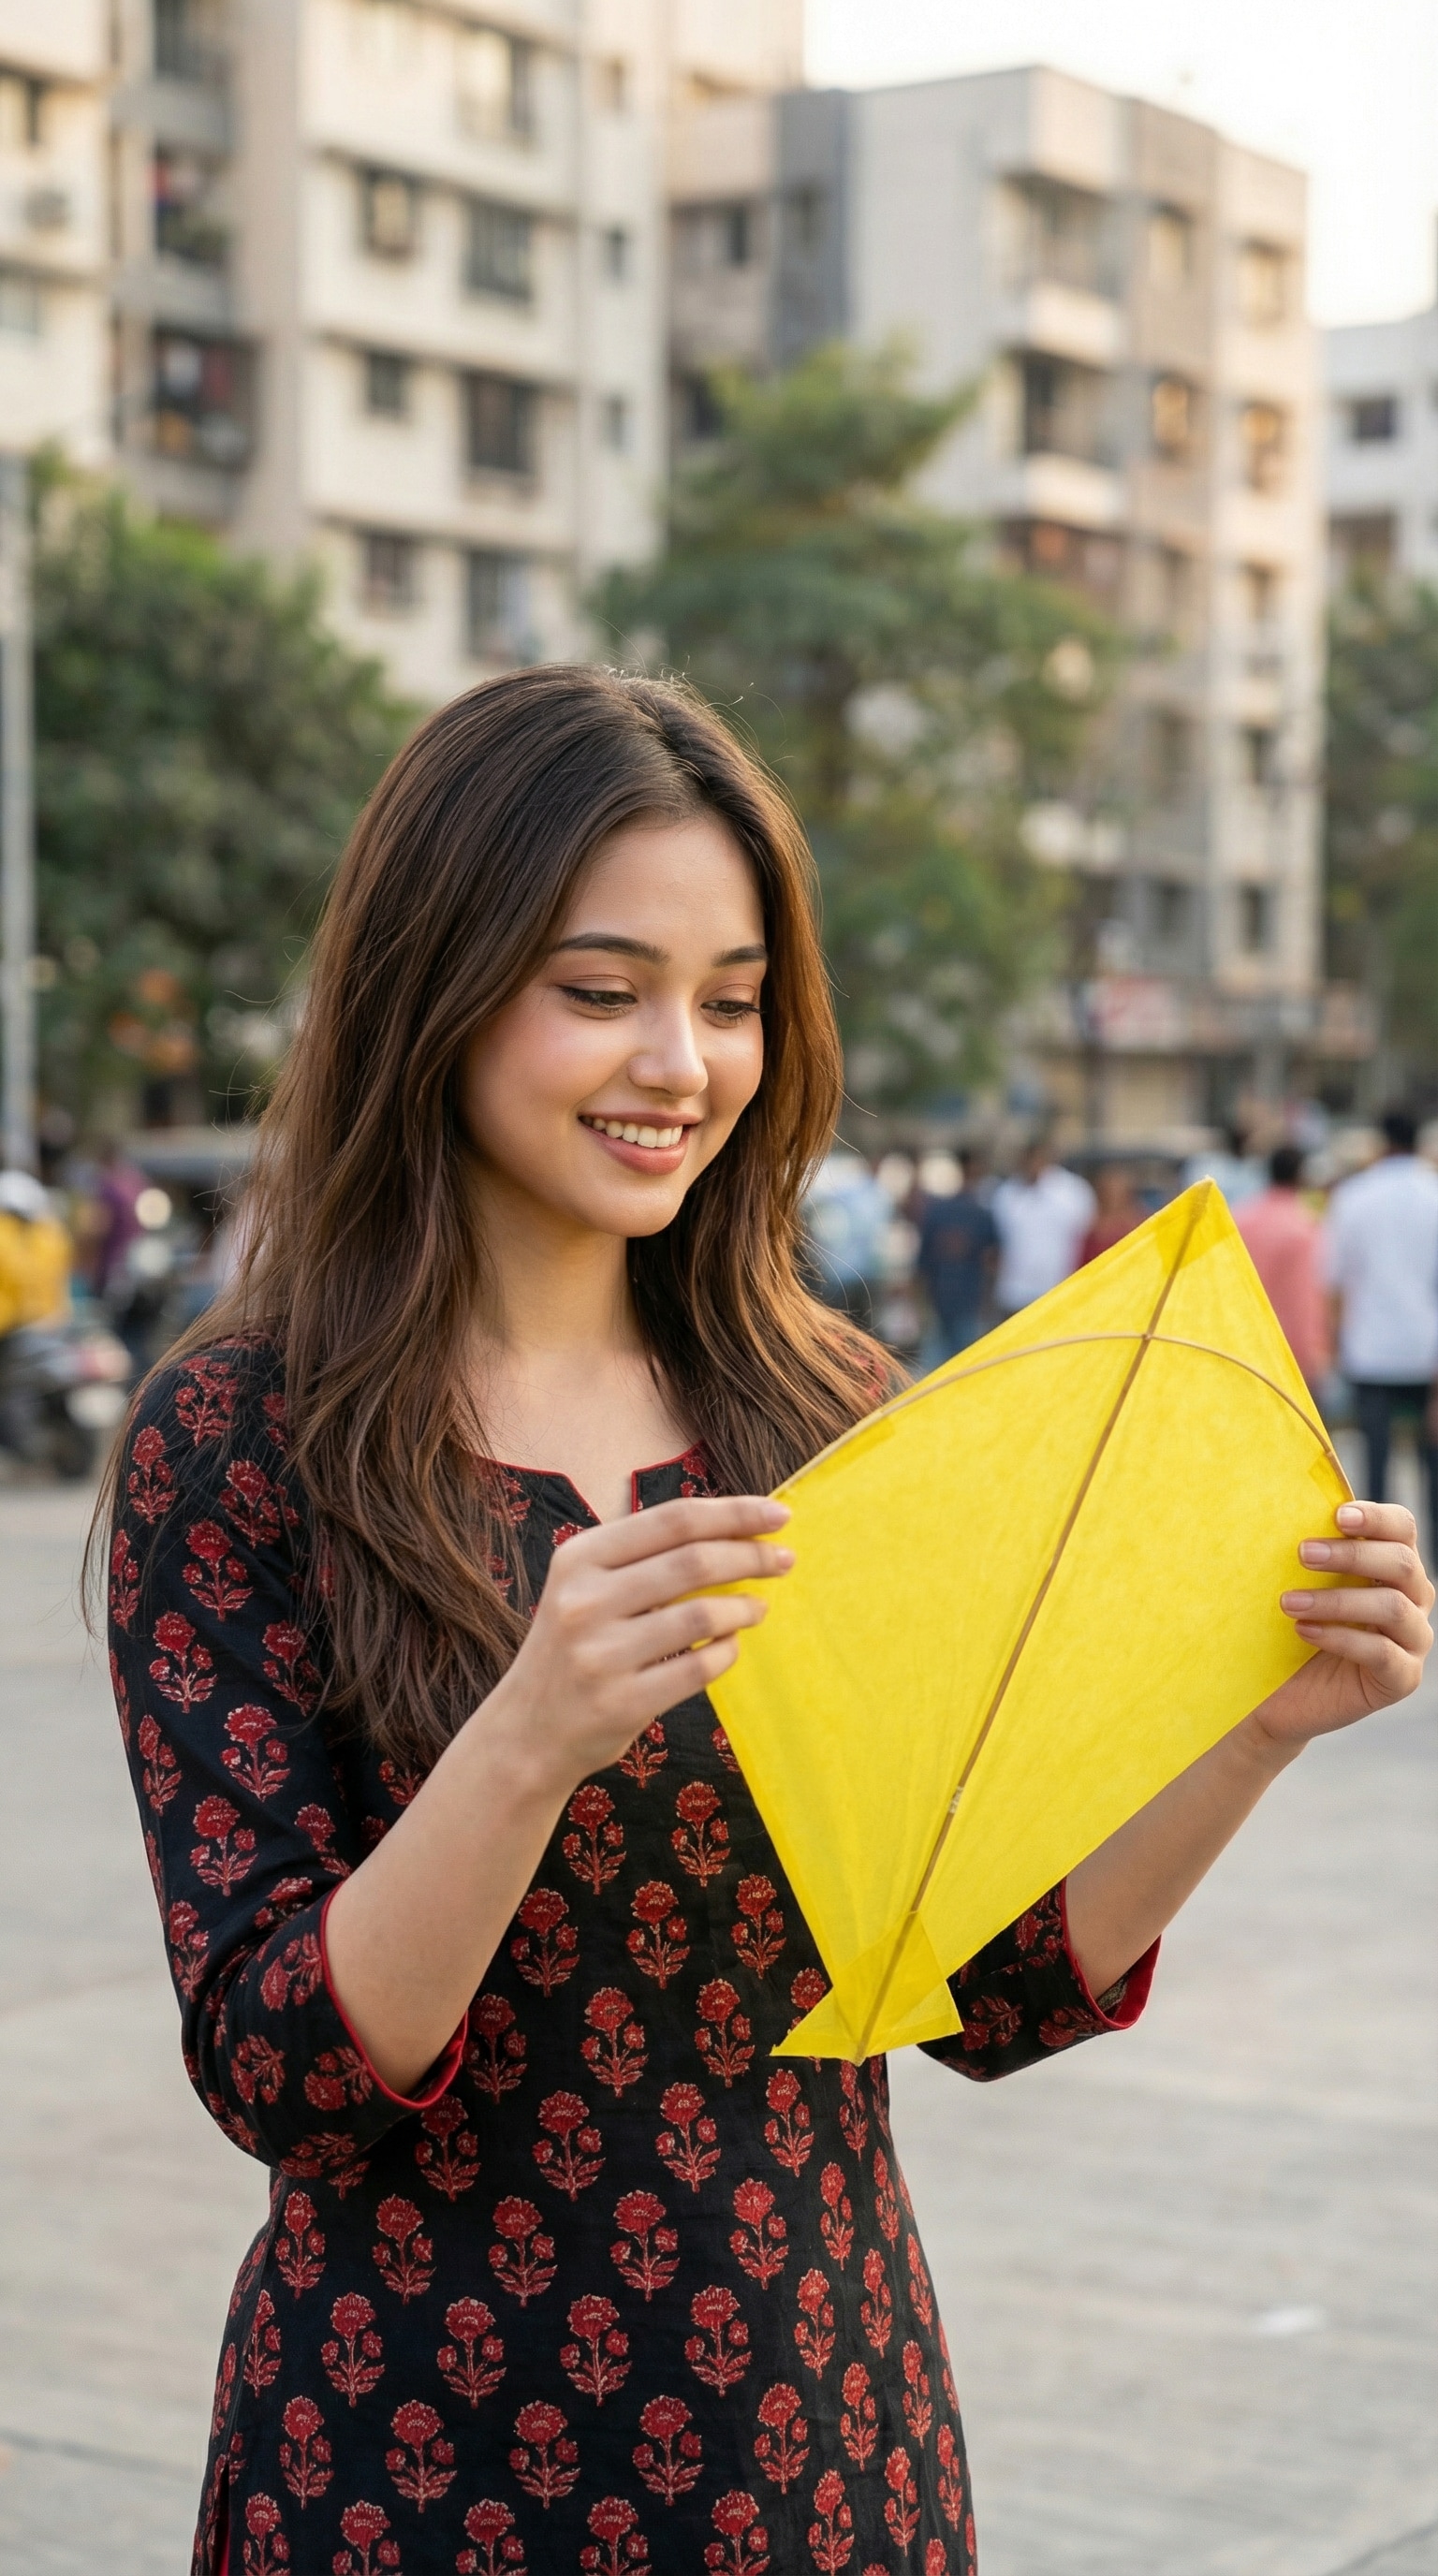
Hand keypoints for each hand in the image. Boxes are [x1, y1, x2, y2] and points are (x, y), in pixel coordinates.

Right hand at [479, 1495, 791, 1793]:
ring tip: (758, 1607)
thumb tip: (735, 1525)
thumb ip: (644, 1556)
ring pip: (701, 1616)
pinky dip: (727, 1651)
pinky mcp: (621, 1703)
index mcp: (579, 1558)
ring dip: (744, 1607)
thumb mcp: (585, 1586)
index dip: (734, 1512)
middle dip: (751, 1555)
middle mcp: (584, 1601)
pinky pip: (699, 1668)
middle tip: (784, 1560)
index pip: (673, 1519)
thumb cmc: (574, 1647)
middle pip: (693, 1561)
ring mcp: (600, 1655)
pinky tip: (730, 1644)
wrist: (527, 1731)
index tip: (779, 1514)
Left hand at [1250, 1500, 1433, 1754]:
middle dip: (1352, 1555)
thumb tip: (1281, 1498)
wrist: (1278, 1692)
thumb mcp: (1296, 1581)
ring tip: (1288, 1602)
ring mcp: (1412, 1640)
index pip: (1402, 1528)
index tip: (1337, 1516)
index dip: (1376, 1518)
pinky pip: (1382, 1653)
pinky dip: (1341, 1638)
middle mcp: (1413, 1598)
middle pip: (1401, 1564)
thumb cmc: (1288, 1625)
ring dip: (1337, 1600)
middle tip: (1302, 1553)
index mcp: (1392, 1565)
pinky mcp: (1401, 1678)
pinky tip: (1303, 1631)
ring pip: (1393, 1608)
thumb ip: (1306, 1547)